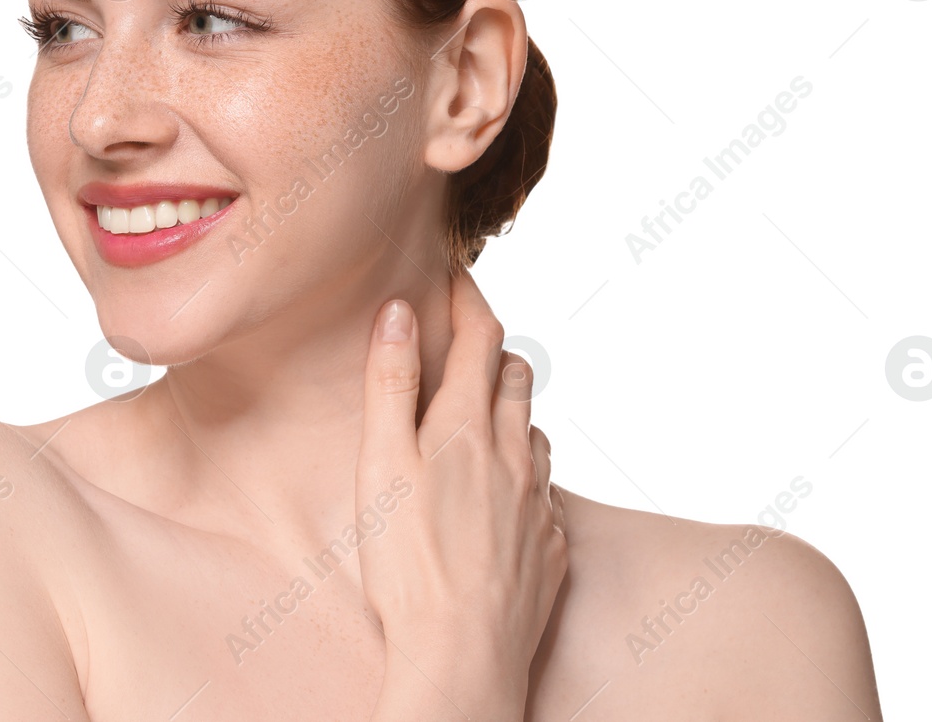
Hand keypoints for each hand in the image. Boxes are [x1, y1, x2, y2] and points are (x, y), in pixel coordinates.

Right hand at [356, 267, 567, 718]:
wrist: (461, 657)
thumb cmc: (407, 564)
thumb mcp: (379, 463)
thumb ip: (390, 382)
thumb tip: (399, 310)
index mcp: (467, 426)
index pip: (480, 338)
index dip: (470, 298)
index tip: (457, 274)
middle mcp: (514, 453)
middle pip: (517, 377)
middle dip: (493, 351)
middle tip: (467, 345)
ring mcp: (538, 500)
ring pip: (536, 431)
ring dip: (513, 412)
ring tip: (484, 419)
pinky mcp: (551, 546)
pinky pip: (546, 490)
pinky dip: (527, 473)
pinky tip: (505, 495)